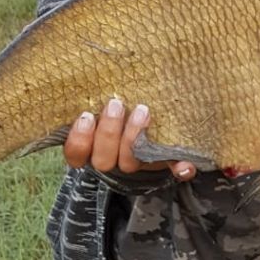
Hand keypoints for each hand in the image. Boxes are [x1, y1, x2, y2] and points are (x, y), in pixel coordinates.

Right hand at [63, 99, 195, 179]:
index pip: (75, 154)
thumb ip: (89, 94)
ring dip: (133, 139)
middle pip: (102, 161)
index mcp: (91, 146)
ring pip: (128, 164)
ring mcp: (136, 163)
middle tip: (115, 105)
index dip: (78, 140)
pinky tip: (185, 166)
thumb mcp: (101, 99)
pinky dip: (178, 167)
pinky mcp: (162, 161)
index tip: (86, 116)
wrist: (151, 115)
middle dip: (107, 133)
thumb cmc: (116, 103)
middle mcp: (111, 159)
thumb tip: (80, 92)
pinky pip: (170, 168)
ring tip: (141, 111)